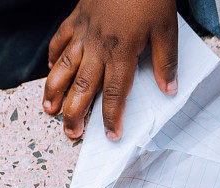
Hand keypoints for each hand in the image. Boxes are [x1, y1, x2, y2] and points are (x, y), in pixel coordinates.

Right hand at [43, 0, 177, 140]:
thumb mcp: (167, 27)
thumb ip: (166, 61)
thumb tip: (169, 90)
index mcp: (122, 52)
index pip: (115, 93)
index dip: (112, 117)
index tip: (111, 135)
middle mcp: (98, 47)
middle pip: (83, 88)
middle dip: (75, 114)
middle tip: (71, 134)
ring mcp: (83, 33)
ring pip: (63, 69)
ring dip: (54, 92)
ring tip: (49, 111)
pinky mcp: (75, 19)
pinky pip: (59, 43)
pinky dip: (53, 59)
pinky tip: (51, 71)